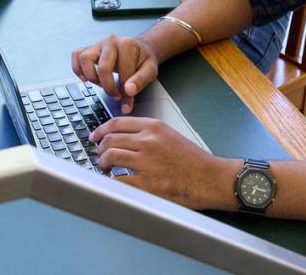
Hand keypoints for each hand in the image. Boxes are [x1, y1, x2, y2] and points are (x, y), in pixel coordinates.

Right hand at [71, 34, 157, 112]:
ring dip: (91, 77)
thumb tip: (128, 91)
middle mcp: (111, 42)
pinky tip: (84, 78)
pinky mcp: (90, 48)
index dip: (124, 91)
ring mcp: (99, 44)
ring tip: (100, 85)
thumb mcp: (150, 70)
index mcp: (127, 45)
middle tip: (115, 95)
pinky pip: (76, 55)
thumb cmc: (143, 59)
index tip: (126, 102)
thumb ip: (140, 81)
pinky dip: (77, 68)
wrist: (139, 49)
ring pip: (85, 58)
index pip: (123, 73)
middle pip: (102, 68)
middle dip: (108, 87)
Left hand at [92, 117, 238, 210]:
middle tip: (99, 155)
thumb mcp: (170, 135)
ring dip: (102, 163)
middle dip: (100, 148)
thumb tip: (125, 139)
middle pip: (110, 139)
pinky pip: (119, 180)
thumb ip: (148, 134)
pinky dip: (111, 181)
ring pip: (111, 157)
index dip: (101, 130)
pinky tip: (112, 182)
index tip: (95, 136)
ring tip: (104, 168)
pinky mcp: (147, 183)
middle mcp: (148, 141)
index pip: (117, 123)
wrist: (211, 177)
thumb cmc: (194, 160)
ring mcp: (146, 162)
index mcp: (154, 127)